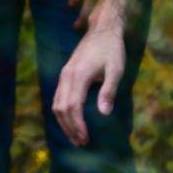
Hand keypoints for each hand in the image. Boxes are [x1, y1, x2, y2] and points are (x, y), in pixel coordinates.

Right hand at [52, 0, 138, 147]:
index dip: (77, 125)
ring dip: (64, 122)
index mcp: (78, 76)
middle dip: (69, 128)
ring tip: (75, 136)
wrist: (102, 28)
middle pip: (61, 109)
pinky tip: (70, 120)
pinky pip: (57, 97)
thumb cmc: (112, 49)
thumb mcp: (116, 69)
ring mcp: (63, 75)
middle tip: (81, 143)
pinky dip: (61, 112)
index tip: (86, 138)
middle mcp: (66, 76)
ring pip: (56, 104)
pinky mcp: (65, 73)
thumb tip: (104, 113)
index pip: (72, 107)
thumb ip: (109, 90)